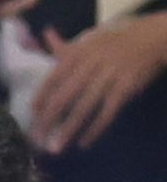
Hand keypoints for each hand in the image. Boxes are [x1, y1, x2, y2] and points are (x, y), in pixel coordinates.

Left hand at [31, 19, 166, 151]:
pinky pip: (107, 113)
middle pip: (63, 97)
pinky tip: (84, 143)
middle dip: (48, 120)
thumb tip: (46, 34)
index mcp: (76, 54)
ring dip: (68, 130)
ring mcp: (107, 78)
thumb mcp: (88, 40)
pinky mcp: (126, 89)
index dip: (40, 98)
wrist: (151, 39)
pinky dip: (95, 129)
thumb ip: (65, 46)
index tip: (31, 115)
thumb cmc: (115, 42)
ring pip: (83, 108)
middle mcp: (88, 66)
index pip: (52, 79)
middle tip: (36, 139)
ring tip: (56, 147)